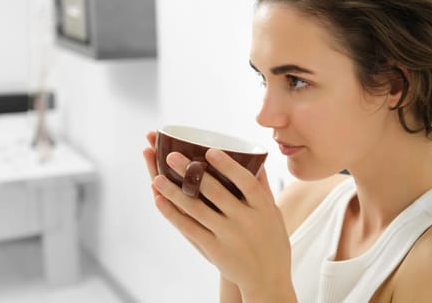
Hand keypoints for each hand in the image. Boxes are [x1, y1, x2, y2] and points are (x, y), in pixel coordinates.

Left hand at [142, 131, 295, 301]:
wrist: (268, 279)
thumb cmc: (272, 242)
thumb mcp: (274, 213)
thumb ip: (263, 187)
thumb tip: (257, 159)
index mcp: (263, 208)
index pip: (245, 181)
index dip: (228, 166)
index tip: (210, 151)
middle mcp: (245, 220)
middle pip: (215, 191)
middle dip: (191, 172)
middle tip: (171, 155)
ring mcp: (228, 235)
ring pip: (196, 209)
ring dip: (174, 192)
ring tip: (157, 177)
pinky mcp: (214, 249)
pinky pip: (189, 228)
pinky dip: (173, 214)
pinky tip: (159, 201)